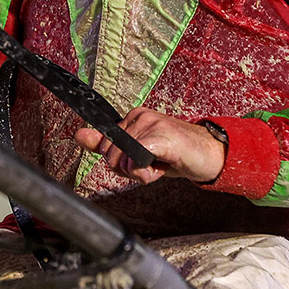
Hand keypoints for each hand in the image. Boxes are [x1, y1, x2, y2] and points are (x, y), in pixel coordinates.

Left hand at [74, 107, 225, 184]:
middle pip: (111, 155)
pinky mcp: (162, 136)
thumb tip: (79, 135)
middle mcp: (139, 115)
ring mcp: (151, 123)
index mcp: (131, 117)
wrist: (209, 155)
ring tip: (161, 164)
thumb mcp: (137, 152)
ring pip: (124, 159)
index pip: (104, 147)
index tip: (139, 162)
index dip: (119, 163)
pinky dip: (146, 171)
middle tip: (152, 165)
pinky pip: (137, 158)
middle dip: (128, 170)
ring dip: (142, 173)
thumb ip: (107, 144)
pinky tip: (161, 167)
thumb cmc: (173, 155)